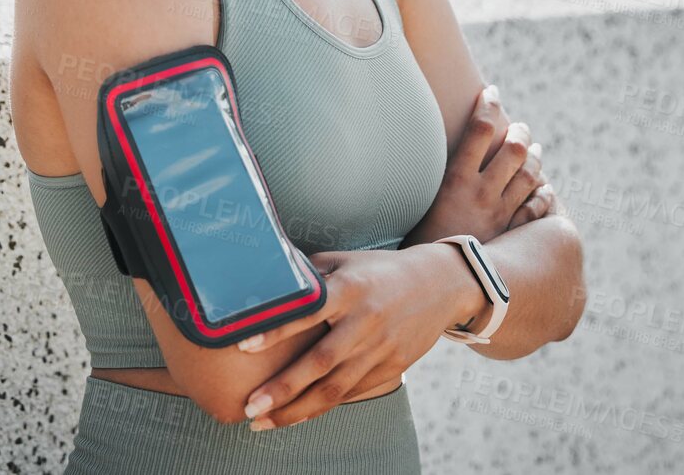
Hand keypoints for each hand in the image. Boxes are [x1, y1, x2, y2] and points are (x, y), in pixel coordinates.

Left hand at [235, 247, 452, 431]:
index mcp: (350, 289)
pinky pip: (352, 392)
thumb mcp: (347, 261)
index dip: (276, 330)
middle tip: (249, 407)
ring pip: (335, 388)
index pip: (307, 311)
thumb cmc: (380, 269)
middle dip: (282, 388)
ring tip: (262, 422)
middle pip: (320, 363)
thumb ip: (310, 274)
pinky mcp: (392, 367)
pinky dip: (322, 408)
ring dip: (296, 410)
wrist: (440, 284)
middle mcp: (366, 321)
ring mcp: (381, 348)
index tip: (243, 346)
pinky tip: (295, 417)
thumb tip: (265, 281)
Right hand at [406, 85, 553, 245]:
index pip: (479, 129)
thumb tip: (409, 146)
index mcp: (456, 179)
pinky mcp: (509, 234)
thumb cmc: (413, 239)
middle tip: (520, 125)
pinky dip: (543, 196)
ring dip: (535, 158)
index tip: (492, 92)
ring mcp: (499, 214)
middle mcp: (482, 192)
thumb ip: (422, 174)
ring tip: (536, 147)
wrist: (429, 281)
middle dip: (520, 132)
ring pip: (529, 176)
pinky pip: (534, 210)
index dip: (488, 105)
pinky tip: (545, 188)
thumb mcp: (412, 200)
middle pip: (513, 149)